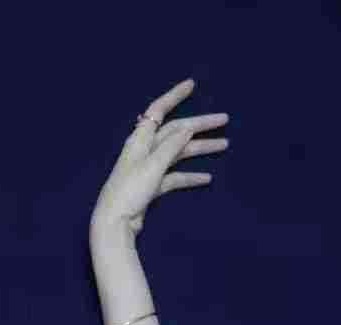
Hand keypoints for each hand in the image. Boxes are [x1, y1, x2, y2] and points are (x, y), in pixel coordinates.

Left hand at [89, 77, 229, 258]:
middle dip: (201, 125)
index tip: (192, 85)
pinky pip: (175, 176)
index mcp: (141, 139)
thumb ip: (171, 146)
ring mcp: (150, 168)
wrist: (115, 223)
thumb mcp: (152, 165)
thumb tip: (187, 128)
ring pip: (180, 153)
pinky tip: (207, 178)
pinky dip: (190, 176)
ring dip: (201, 149)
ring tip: (224, 145)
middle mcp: (145, 150)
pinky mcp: (152, 186)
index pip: (158, 110)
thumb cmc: (130, 191)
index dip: (174, 96)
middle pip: (177, 131)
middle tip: (225, 120)